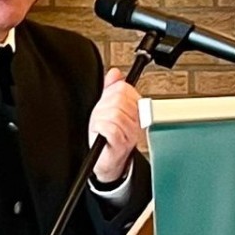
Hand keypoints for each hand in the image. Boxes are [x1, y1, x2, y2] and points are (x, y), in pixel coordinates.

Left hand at [89, 67, 140, 184]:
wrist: (104, 161)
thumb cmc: (104, 136)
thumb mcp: (105, 108)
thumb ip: (110, 89)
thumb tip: (115, 73)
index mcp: (134, 110)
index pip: (125, 89)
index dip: (111, 92)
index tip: (105, 101)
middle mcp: (135, 121)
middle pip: (120, 99)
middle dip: (104, 105)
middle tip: (100, 115)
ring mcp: (130, 134)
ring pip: (116, 114)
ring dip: (101, 118)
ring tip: (99, 125)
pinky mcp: (121, 145)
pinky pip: (111, 128)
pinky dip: (101, 128)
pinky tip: (99, 132)